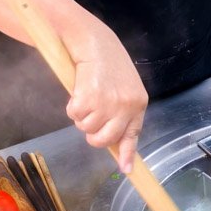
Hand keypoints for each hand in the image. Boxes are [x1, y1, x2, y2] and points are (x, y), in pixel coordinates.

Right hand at [65, 28, 148, 174]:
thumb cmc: (107, 62)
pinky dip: (71, 105)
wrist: (93, 41)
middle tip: (89, 116)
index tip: (126, 170)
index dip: (126, 154)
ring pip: (85, 128)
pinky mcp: (89, 98)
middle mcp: (126, 106)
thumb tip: (117, 142)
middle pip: (104, 139)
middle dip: (92, 133)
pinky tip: (78, 89)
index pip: (132, 135)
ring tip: (86, 94)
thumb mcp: (124, 87)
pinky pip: (73, 115)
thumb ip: (123, 111)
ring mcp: (108, 103)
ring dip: (81, 115)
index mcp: (138, 103)